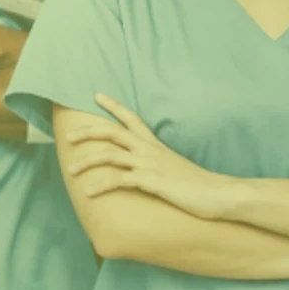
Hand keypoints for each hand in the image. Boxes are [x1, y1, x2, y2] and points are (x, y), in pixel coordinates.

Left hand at [65, 93, 237, 219]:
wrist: (219, 194)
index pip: (131, 118)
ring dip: (86, 161)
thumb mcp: (174, 169)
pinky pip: (118, 180)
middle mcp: (149, 150)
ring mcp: (149, 165)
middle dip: (88, 132)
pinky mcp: (151, 182)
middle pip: (112, 132)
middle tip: (69, 136)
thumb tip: (147, 171)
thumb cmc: (198, 185)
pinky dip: (100, 184)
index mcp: (155, 145)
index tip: (96, 95)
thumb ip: (158, 165)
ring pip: (109, 155)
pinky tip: (88, 192)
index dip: (113, 105)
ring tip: (71, 170)